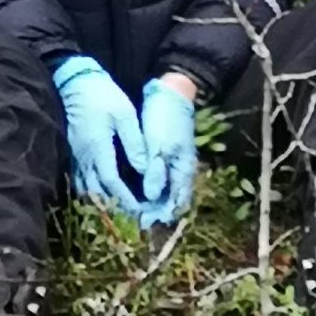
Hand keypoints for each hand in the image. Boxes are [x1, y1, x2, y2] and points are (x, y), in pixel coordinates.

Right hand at [51, 56, 146, 222]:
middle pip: (97, 191)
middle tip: (131, 215)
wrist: (75, 80)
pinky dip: (91, 189)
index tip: (139, 211)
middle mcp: (85, 156)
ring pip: (86, 186)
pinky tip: (101, 190)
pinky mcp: (73, 149)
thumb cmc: (102, 96)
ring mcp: (76, 153)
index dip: (126, 200)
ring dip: (101, 200)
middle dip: (114, 206)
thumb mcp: (124, 115)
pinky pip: (80, 177)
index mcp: (99, 148)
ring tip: (117, 207)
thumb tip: (142, 170)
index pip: (112, 183)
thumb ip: (134, 144)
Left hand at [138, 74, 198, 228]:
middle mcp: (181, 171)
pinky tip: (137, 192)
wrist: (171, 93)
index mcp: (183, 171)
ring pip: (165, 192)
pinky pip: (160, 180)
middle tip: (134, 220)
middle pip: (170, 200)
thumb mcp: (159, 145)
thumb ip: (156, 170)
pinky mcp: (165, 156)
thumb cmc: (165, 118)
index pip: (174, 202)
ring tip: (133, 210)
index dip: (159, 214)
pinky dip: (150, 189)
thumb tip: (151, 195)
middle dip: (154, 212)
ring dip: (152, 203)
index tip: (142, 222)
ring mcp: (174, 163)